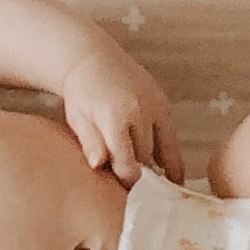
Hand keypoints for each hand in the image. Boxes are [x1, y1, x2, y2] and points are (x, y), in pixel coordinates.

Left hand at [60, 44, 183, 184]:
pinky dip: (169, 154)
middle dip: (139, 172)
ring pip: (162, 149)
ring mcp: (155, 106)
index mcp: (114, 117)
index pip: (127, 162)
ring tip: (153, 182)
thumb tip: (98, 165)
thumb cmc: (81, 93)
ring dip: (155, 164)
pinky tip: (169, 172)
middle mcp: (139, 110)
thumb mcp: (78, 119)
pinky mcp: (164, 104)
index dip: (126, 179)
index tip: (123, 190)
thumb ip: (90, 143)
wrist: (93, 59)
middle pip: (145, 157)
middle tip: (133, 186)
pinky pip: (172, 137)